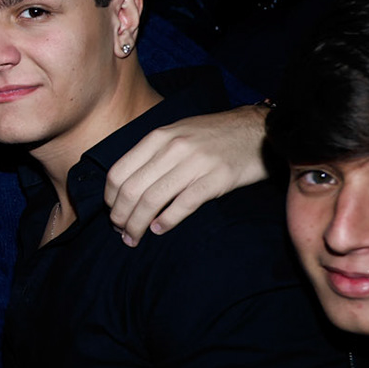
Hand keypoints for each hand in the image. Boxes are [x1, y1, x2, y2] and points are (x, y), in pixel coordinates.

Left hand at [104, 103, 267, 244]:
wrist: (258, 130)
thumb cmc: (214, 135)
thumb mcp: (177, 133)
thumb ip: (152, 154)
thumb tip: (125, 186)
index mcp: (158, 137)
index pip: (118, 172)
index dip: (109, 198)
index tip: (111, 212)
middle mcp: (173, 147)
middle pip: (132, 190)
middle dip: (120, 216)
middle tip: (120, 231)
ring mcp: (195, 162)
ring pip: (152, 199)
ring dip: (138, 224)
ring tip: (134, 237)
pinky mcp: (217, 178)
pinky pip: (184, 204)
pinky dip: (167, 220)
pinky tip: (159, 229)